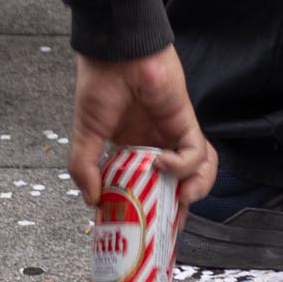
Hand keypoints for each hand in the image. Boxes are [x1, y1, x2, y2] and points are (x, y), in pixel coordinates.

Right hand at [68, 45, 216, 222]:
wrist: (115, 50)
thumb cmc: (99, 84)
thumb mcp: (85, 134)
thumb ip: (84, 167)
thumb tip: (92, 202)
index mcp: (131, 148)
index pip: (149, 186)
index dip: (150, 208)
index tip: (142, 231)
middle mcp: (155, 143)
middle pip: (179, 184)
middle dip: (178, 209)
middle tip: (166, 229)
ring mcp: (172, 133)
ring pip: (198, 171)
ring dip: (193, 190)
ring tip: (177, 201)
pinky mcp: (185, 120)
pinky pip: (197, 152)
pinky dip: (184, 164)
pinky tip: (162, 162)